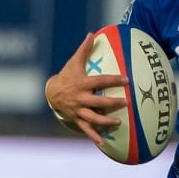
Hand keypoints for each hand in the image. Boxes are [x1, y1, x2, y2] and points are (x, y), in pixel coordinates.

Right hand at [45, 32, 127, 146]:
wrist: (51, 93)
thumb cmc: (67, 76)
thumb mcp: (74, 62)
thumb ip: (84, 49)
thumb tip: (92, 34)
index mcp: (82, 84)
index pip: (100, 81)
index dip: (113, 80)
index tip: (126, 80)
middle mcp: (80, 98)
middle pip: (98, 102)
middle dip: (112, 103)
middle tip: (126, 103)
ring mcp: (78, 110)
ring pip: (93, 118)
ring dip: (106, 121)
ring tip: (119, 123)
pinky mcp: (77, 119)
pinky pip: (86, 129)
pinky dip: (94, 136)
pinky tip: (104, 143)